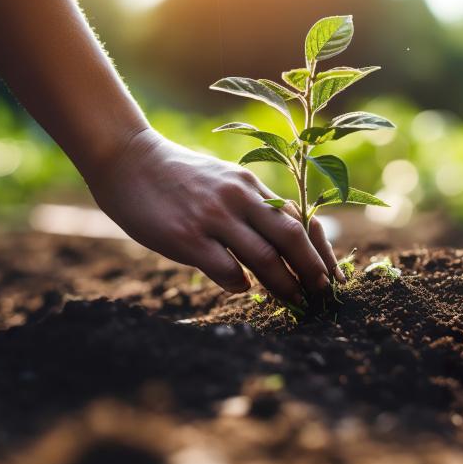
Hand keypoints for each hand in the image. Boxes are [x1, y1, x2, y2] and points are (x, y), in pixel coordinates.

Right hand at [86, 129, 340, 304]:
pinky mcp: (187, 237)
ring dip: (285, 286)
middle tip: (322, 296)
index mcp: (250, 185)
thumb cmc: (178, 176)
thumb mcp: (222, 180)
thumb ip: (250, 206)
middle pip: (292, 238)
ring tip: (295, 303)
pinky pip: (226, 270)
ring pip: (265, 259)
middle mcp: (238, 198)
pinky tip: (241, 289)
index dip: (322, 250)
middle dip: (312, 271)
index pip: (301, 219)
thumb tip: (279, 241)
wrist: (128, 160)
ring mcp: (213, 217)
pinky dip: (239, 285)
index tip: (334, 276)